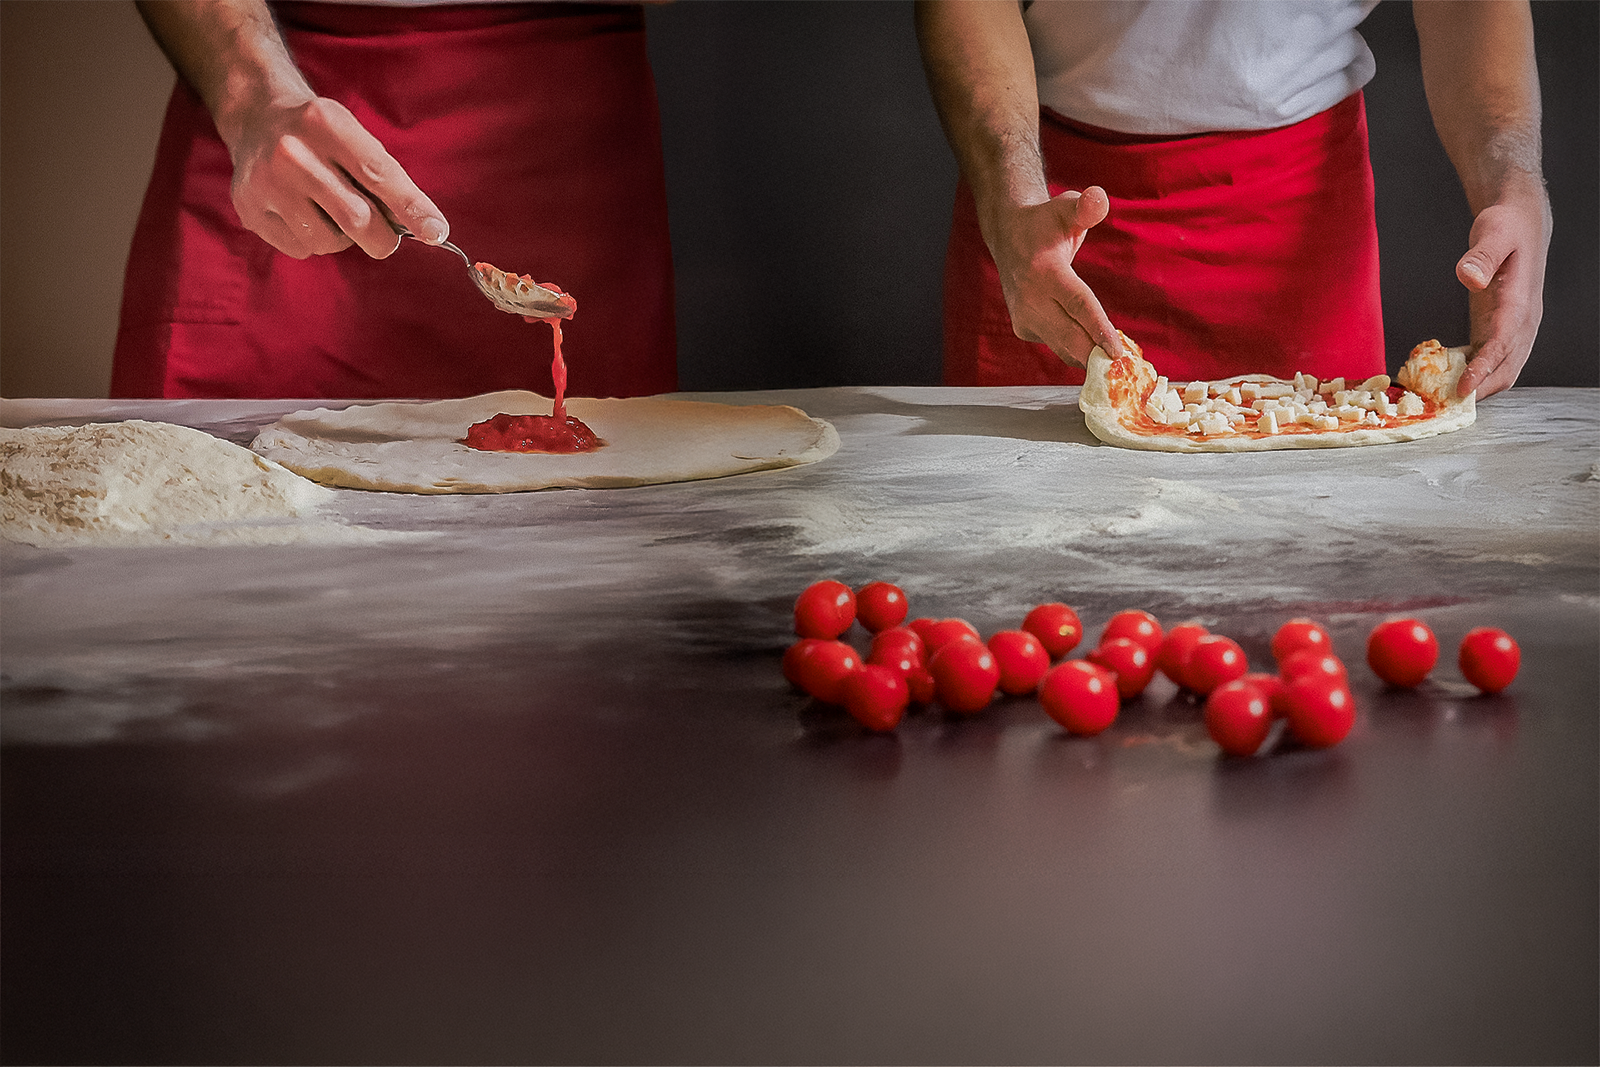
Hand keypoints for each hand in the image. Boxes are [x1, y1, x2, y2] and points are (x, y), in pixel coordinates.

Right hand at [225, 95, 448, 259]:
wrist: (257, 118)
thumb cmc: (323, 136)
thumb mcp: (356, 137)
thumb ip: (389, 180)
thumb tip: (428, 229)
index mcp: (326, 124)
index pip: (379, 174)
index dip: (412, 208)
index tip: (437, 233)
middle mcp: (292, 152)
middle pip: (356, 219)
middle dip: (382, 239)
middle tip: (385, 237)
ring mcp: (266, 182)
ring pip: (328, 241)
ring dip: (343, 238)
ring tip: (331, 211)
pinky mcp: (249, 209)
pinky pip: (302, 249)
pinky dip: (314, 241)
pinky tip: (304, 214)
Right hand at [985, 185, 1121, 365]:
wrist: (1008, 237)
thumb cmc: (1045, 223)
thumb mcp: (1066, 208)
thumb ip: (1086, 206)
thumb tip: (1098, 200)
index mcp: (1045, 272)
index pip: (1077, 306)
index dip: (1099, 330)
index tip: (1118, 352)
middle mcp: (1031, 299)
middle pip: (1071, 336)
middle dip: (1098, 354)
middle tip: (1126, 367)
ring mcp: (1024, 317)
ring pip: (1063, 347)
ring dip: (1090, 356)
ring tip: (1117, 364)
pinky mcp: (1024, 329)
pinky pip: (1057, 345)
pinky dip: (1078, 351)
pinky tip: (1096, 350)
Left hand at [1453, 181, 1550, 398]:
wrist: (1521, 222)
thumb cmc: (1506, 226)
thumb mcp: (1493, 233)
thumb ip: (1482, 256)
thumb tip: (1468, 277)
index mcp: (1521, 302)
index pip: (1504, 344)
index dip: (1484, 369)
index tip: (1463, 389)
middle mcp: (1523, 321)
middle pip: (1508, 367)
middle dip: (1481, 389)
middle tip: (1444, 405)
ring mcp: (1514, 326)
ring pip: (1502, 368)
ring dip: (1478, 385)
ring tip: (1442, 397)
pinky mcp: (1501, 326)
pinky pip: (1491, 358)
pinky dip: (1473, 372)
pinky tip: (1444, 375)